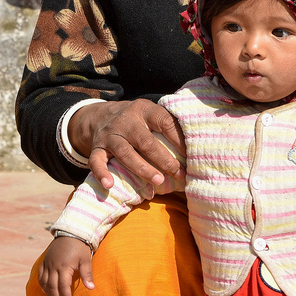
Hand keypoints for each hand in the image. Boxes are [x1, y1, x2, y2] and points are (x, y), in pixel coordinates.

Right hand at [39, 235, 94, 295]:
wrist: (70, 232)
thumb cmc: (80, 247)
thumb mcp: (86, 260)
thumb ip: (87, 274)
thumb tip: (91, 288)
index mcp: (64, 266)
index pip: (63, 286)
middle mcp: (53, 266)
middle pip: (52, 287)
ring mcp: (47, 264)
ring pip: (45, 283)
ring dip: (49, 294)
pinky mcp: (44, 261)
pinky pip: (40, 276)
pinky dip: (42, 285)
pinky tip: (46, 291)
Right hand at [70, 99, 184, 196]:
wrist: (100, 116)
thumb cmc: (137, 120)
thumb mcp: (151, 113)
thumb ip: (169, 123)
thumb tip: (199, 143)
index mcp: (144, 110)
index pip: (164, 122)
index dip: (178, 138)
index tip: (191, 154)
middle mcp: (126, 121)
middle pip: (145, 141)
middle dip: (163, 158)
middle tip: (178, 173)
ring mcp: (110, 135)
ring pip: (125, 153)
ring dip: (142, 168)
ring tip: (157, 181)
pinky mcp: (97, 148)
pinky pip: (96, 161)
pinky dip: (102, 173)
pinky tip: (110, 185)